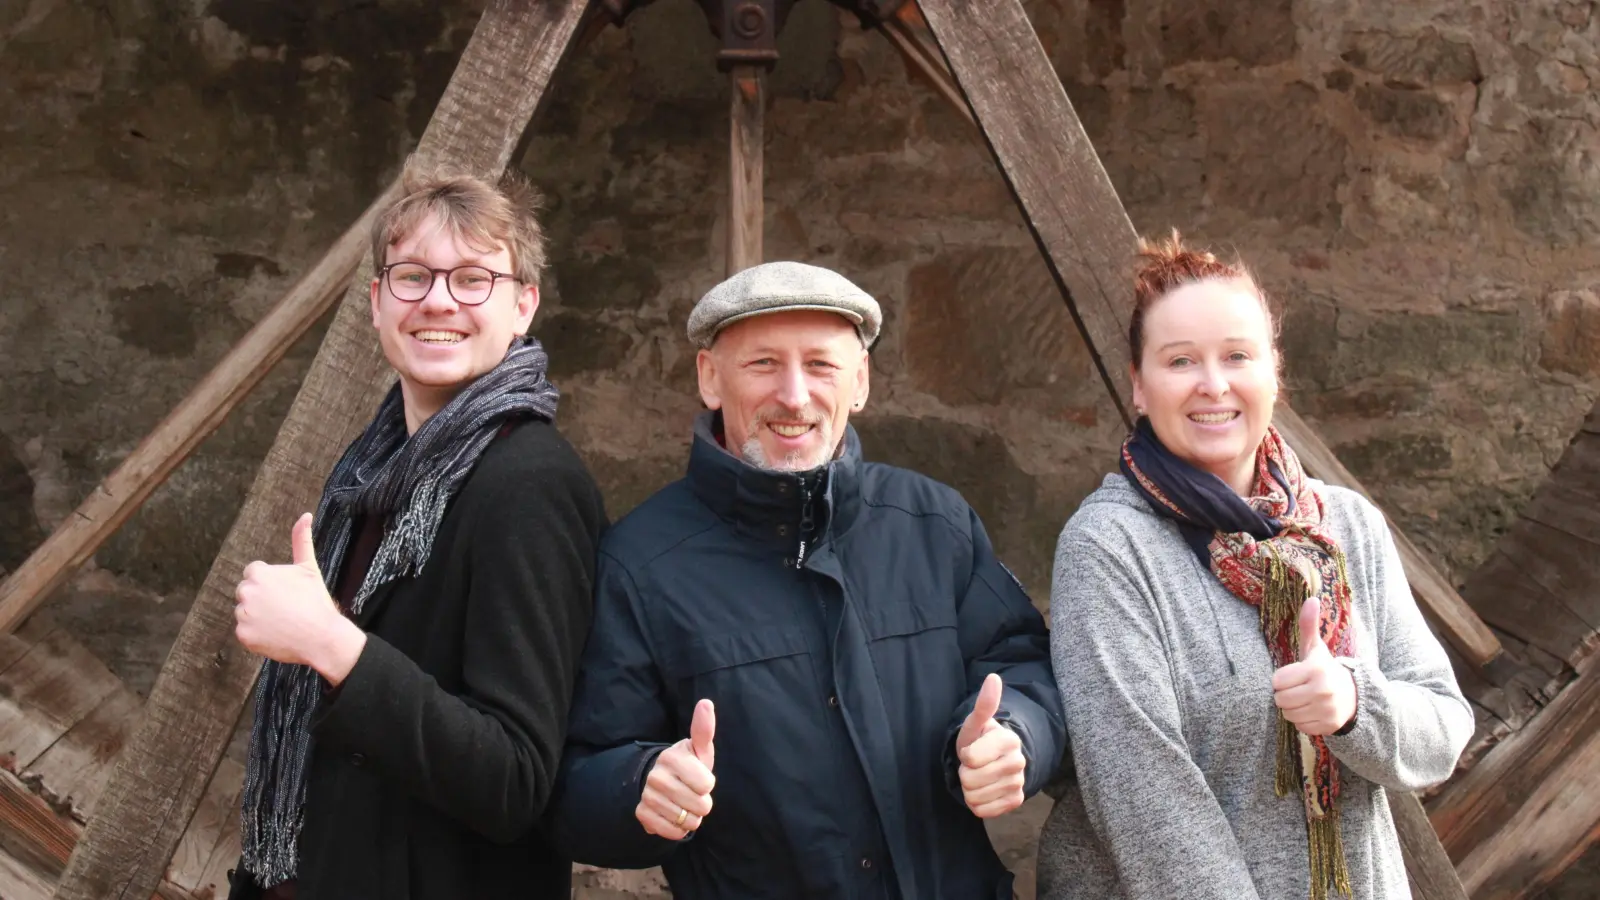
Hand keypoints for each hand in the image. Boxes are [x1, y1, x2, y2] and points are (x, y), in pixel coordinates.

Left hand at [234, 513, 365, 684]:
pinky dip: (257, 635)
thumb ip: (301, 540)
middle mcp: (247, 592)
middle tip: (284, 608)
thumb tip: (305, 515)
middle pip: (247, 592)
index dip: (270, 583)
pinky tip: (276, 634)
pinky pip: (245, 632)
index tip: (285, 593)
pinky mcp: (243, 635)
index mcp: (259, 573)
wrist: (321, 637)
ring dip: (258, 617)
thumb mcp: (309, 568)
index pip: (253, 574)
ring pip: (245, 612)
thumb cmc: (316, 601)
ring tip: (282, 622)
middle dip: (261, 599)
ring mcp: (243, 615)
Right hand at [637, 699, 716, 839]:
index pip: (706, 785)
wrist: (661, 781)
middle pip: (700, 805)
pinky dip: (678, 828)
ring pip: (687, 821)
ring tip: (684, 804)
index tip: (699, 776)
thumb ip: (704, 729)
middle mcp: (656, 776)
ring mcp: (647, 795)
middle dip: (702, 803)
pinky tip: (674, 815)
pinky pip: (672, 832)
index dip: (707, 784)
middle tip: (693, 793)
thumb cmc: (688, 765)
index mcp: (672, 757)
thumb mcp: (699, 749)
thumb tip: (706, 703)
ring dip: (691, 817)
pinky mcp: (642, 814)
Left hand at [955, 673, 1026, 817]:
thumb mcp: (975, 723)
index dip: (964, 755)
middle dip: (965, 773)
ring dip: (970, 789)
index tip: (972, 749)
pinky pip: (983, 811)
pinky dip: (978, 803)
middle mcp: (1019, 762)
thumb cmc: (979, 740)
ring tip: (979, 775)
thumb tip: (993, 678)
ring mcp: (1018, 783)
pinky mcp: (1016, 801)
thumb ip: (984, 705)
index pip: (970, 758)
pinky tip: (985, 790)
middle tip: (974, 764)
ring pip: (974, 797)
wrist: (992, 761)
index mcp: (1009, 740)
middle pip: (970, 780)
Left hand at [1271, 597, 1356, 736]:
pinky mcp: (1329, 725)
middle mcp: (1323, 690)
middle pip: (1280, 699)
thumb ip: (1308, 626)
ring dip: (1292, 708)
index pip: (1277, 681)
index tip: (1293, 676)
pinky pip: (1299, 726)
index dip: (1281, 679)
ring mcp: (1327, 709)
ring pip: (1288, 714)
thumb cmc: (1325, 669)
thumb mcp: (1316, 649)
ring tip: (1304, 699)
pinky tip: (1312, 710)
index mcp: (1316, 669)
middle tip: (1297, 688)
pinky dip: (1302, 720)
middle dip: (1284, 694)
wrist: (1354, 694)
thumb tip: (1311, 599)